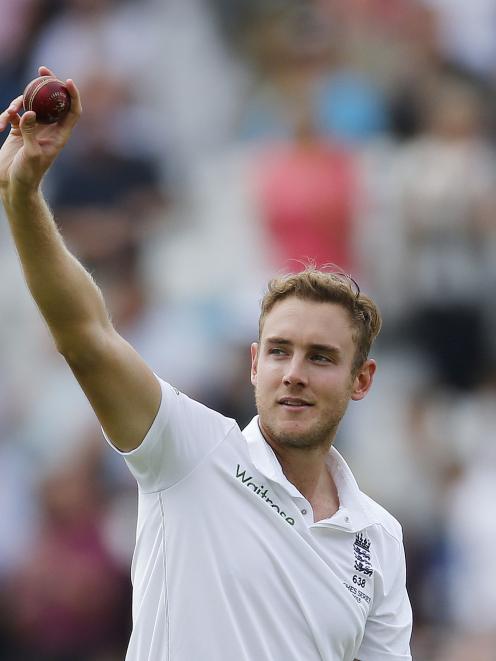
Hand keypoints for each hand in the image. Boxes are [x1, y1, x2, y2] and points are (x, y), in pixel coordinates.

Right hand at [0, 66, 81, 197]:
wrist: (13, 185)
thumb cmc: (27, 175)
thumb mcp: (30, 155)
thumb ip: (30, 132)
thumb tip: (29, 112)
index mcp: (59, 136)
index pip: (72, 112)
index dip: (73, 96)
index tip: (67, 80)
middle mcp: (48, 130)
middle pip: (52, 101)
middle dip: (48, 83)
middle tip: (42, 69)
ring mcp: (33, 129)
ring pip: (30, 104)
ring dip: (19, 102)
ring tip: (10, 112)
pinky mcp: (18, 131)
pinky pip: (14, 114)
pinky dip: (6, 115)